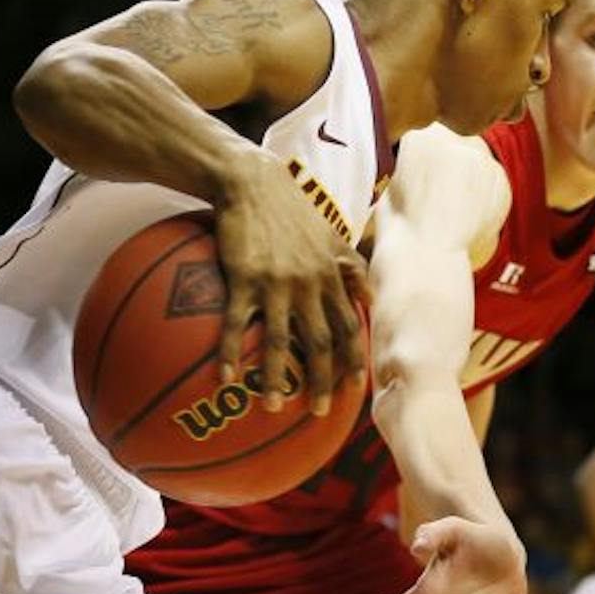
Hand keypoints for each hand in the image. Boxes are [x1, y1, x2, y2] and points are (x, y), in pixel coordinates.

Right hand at [213, 155, 367, 415]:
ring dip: (278, 377)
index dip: (355, 357)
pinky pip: (235, 325)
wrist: (251, 182)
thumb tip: (369, 292)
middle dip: (324, 379)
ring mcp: (276, 283)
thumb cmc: (289, 207)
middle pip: (322, 341)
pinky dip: (230, 354)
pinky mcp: (244, 279)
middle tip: (323, 412)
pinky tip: (225, 379)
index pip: (350, 324)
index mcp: (330, 275)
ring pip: (281, 340)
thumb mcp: (330, 232)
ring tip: (273, 407)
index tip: (357, 385)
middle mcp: (309, 283)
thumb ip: (349, 265)